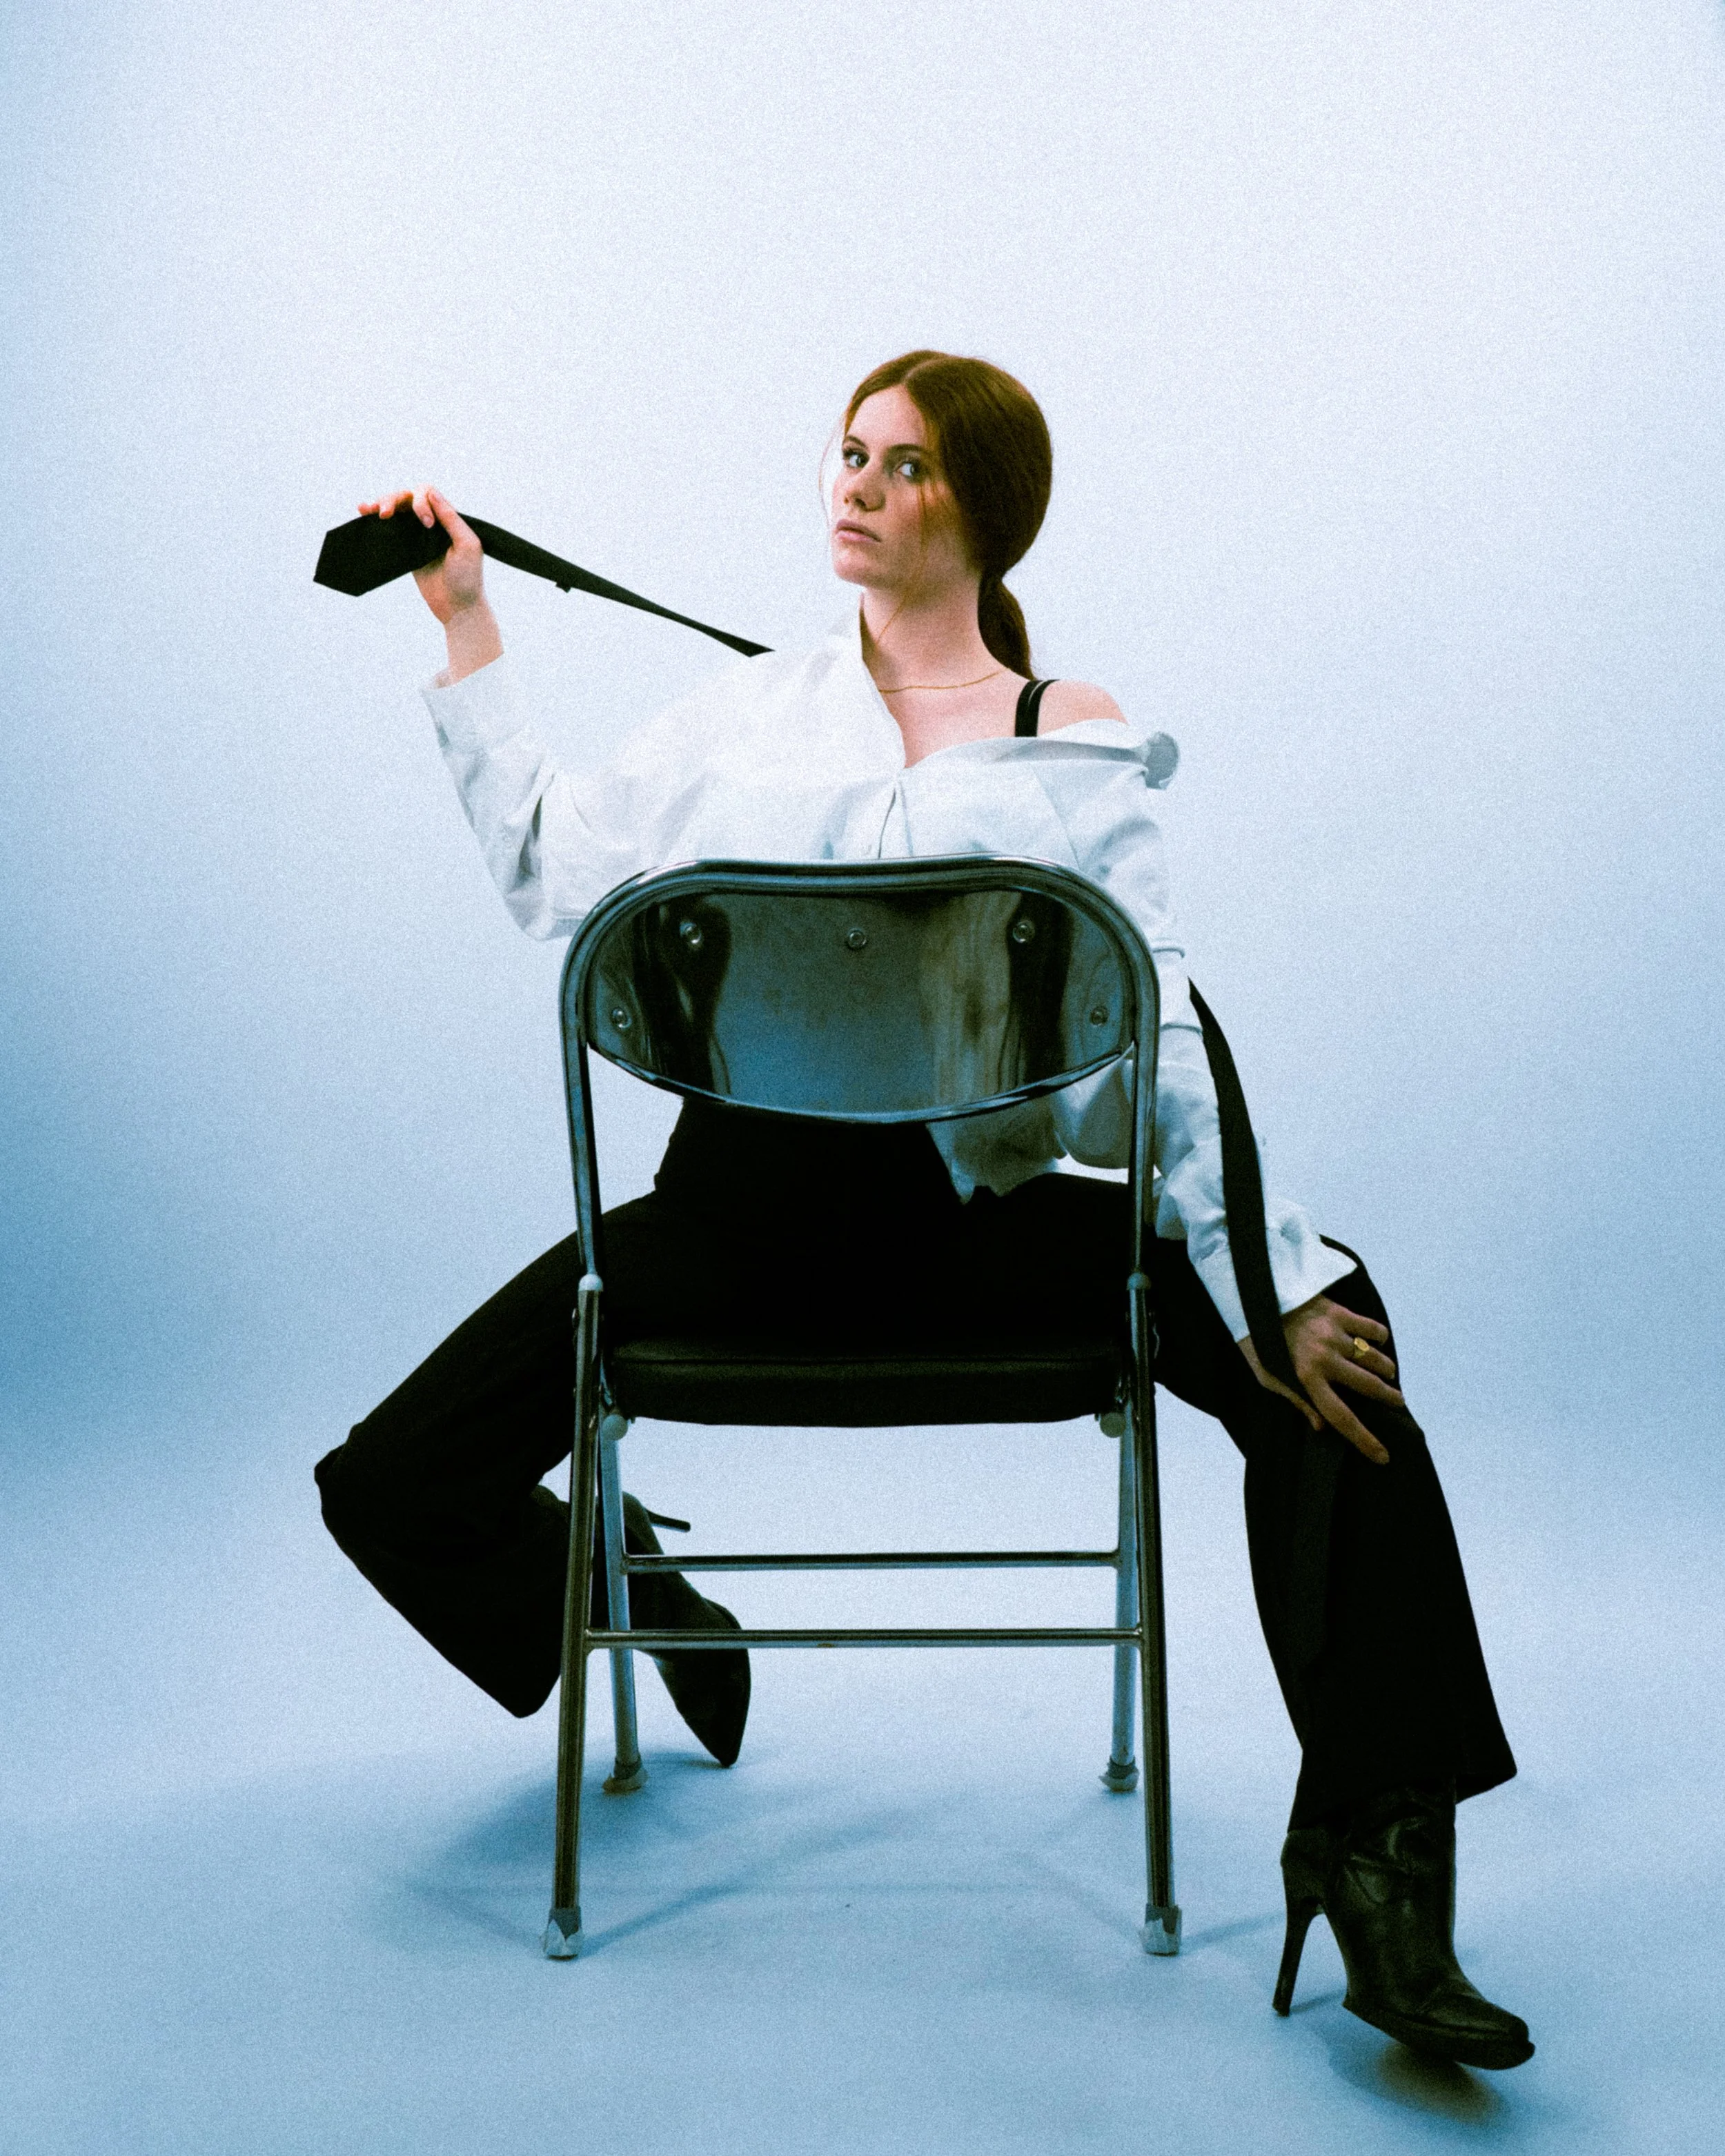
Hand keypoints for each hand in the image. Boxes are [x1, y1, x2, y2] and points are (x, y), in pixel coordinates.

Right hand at [358, 485, 485, 621]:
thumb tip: (431, 492)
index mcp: (448, 518)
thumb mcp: (467, 545)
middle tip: (385, 514)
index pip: (428, 494)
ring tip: (368, 509)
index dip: (421, 503)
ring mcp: (418, 535)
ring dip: (382, 504)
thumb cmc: (468, 578)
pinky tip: (363, 513)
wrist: (457, 607)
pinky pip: (391, 529)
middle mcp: (432, 522)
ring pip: (397, 510)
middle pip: (407, 498)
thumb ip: (451, 518)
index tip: (427, 524)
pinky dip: (376, 519)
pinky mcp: (406, 548)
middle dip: (393, 500)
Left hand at [1238, 1296, 1403, 1464]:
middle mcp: (1324, 1358)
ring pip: (1375, 1359)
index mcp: (1305, 1378)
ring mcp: (1334, 1334)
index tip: (1382, 1456)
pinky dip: (1379, 1338)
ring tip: (1388, 1374)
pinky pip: (1372, 1329)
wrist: (1254, 1298)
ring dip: (1386, 1370)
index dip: (1363, 1439)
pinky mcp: (1339, 1313)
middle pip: (1370, 1387)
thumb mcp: (1269, 1377)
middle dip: (1390, 1398)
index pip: (1340, 1417)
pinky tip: (1376, 1343)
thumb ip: (1297, 1400)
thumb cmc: (1259, 1342)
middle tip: (1397, 1401)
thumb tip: (1321, 1427)